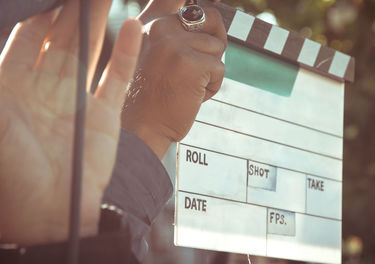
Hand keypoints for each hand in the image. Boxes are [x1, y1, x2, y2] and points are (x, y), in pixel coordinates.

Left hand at [0, 0, 141, 244]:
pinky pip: (117, 79)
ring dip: (98, 22)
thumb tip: (4, 32)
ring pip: (90, 52)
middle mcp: (48, 89)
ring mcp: (79, 101)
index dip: (41, 11)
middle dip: (71, 10)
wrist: (51, 214)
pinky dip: (126, 54)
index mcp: (15, 87)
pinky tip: (132, 28)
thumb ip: (0, 80)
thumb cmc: (13, 175)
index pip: (28, 37)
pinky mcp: (106, 115)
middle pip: (61, 38)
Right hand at [122, 0, 226, 158]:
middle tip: (200, 66)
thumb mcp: (154, 56)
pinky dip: (212, 86)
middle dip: (214, 43)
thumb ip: (173, 34)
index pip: (181, 0)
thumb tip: (206, 15)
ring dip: (210, 70)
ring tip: (187, 86)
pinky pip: (220, 68)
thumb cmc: (151, 96)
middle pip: (211, 19)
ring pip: (218, 47)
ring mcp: (174, 45)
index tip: (205, 11)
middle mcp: (160, 28)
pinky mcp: (191, 63)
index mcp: (151, 24)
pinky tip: (191, 96)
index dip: (202, 10)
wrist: (142, 127)